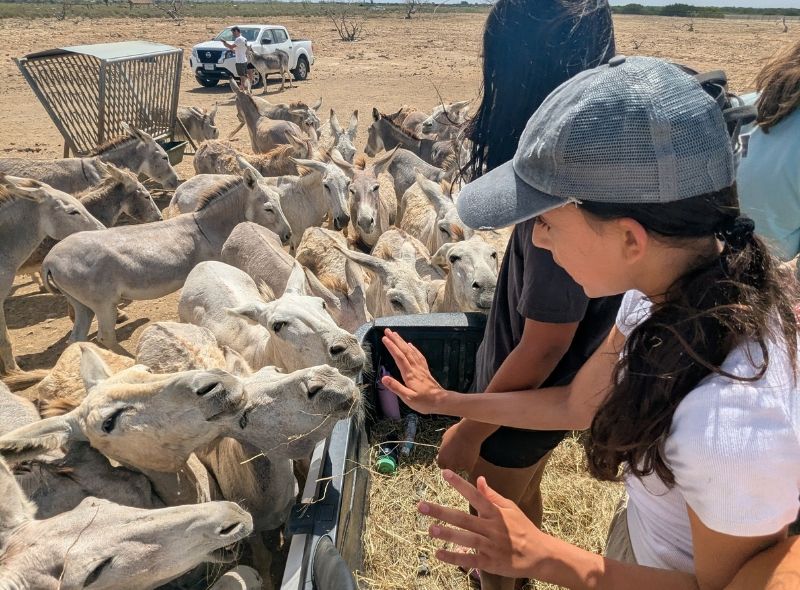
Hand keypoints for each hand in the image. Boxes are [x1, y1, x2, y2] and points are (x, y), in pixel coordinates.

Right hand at [380, 329, 453, 414]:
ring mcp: (421, 368)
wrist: (441, 401)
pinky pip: (418, 356)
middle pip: (404, 350)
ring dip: (403, 342)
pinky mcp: (425, 370)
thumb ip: (396, 387)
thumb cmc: (424, 402)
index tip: (385, 338)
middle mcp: (415, 368)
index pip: (399, 357)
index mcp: (410, 374)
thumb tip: (384, 378)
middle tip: (388, 331)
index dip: (391, 347)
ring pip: (411, 351)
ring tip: (396, 334)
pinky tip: (411, 345)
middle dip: (395, 340)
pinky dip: (413, 348)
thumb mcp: (408, 398)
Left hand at [419, 469, 551, 579]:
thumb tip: (479, 479)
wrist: (540, 555)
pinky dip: (453, 558)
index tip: (445, 473)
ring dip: (447, 534)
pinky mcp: (490, 562)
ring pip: (466, 539)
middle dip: (442, 512)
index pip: (475, 495)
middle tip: (422, 506)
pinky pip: (469, 560)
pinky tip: (438, 554)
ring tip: (430, 529)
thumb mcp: (510, 509)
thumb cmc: (523, 529)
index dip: (460, 484)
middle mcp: (492, 528)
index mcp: (495, 513)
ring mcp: (490, 546)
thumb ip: (492, 495)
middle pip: (464, 518)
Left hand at [436, 420, 483, 471]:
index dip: (446, 462)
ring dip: (462, 465)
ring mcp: (459, 466)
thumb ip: (444, 445)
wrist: (469, 432)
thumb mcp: (445, 437)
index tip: (450, 459)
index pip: (441, 465)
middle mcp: (449, 464)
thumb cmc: (457, 431)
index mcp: (441, 457)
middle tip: (458, 461)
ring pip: (460, 470)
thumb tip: (444, 447)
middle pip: (450, 470)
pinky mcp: (468, 466)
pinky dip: (470, 465)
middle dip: (453, 466)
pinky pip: (468, 469)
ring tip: (466, 456)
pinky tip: (471, 458)